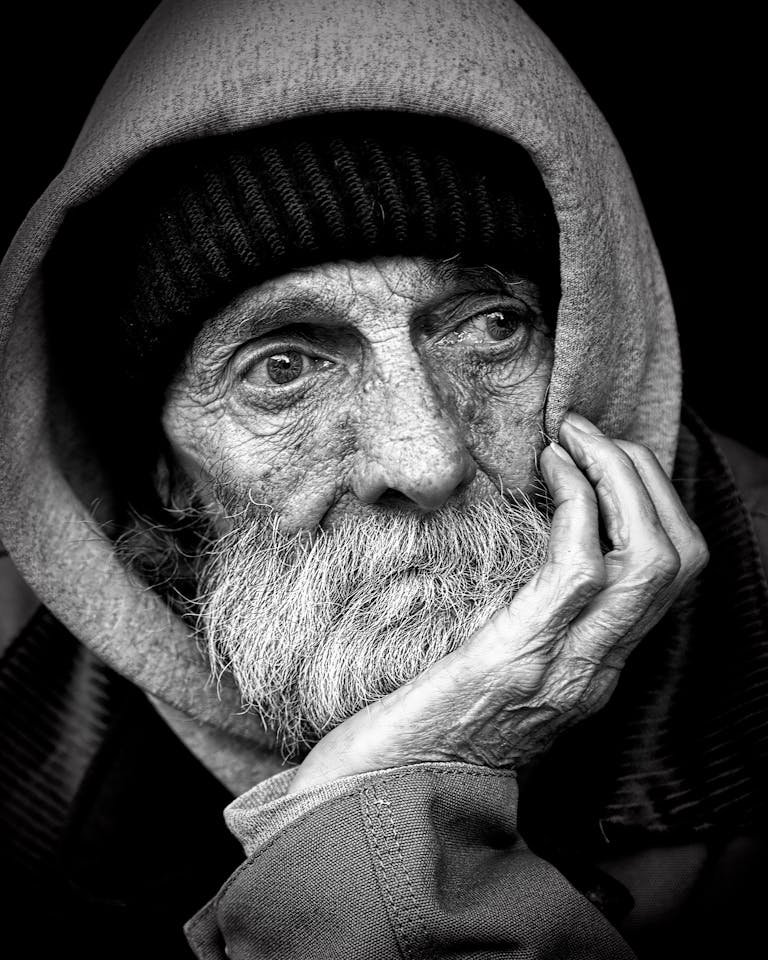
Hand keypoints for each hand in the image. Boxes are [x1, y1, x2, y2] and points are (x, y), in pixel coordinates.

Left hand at [287, 412, 708, 792]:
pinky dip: (578, 503)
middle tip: (593, 435)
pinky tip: (547, 469)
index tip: (604, 456)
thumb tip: (516, 561)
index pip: (668, 579)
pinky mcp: (516, 657)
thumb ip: (523, 628)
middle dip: (648, 478)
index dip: (654, 504)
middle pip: (677, 559)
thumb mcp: (492, 674)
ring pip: (648, 557)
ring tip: (575, 437)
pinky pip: (579, 568)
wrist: (374, 807)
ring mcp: (565, 667)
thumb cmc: (419, 734)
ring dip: (621, 477)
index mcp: (590, 669)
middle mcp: (595, 670)